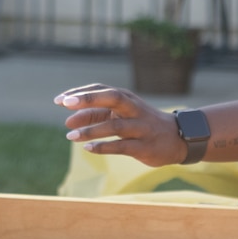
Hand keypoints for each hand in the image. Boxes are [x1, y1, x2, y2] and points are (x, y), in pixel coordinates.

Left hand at [55, 84, 185, 165]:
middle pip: (111, 98)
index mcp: (127, 99)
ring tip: (70, 136)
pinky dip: (103, 147)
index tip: (60, 100)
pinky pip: (121, 146)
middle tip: (65, 103)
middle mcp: (134, 109)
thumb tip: (69, 120)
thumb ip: (96, 116)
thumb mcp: (121, 115)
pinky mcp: (144, 146)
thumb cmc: (141, 124)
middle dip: (88, 99)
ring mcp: (140, 127)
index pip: (102, 89)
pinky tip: (88, 149)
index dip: (81, 93)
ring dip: (90, 130)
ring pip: (114, 125)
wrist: (177, 139)